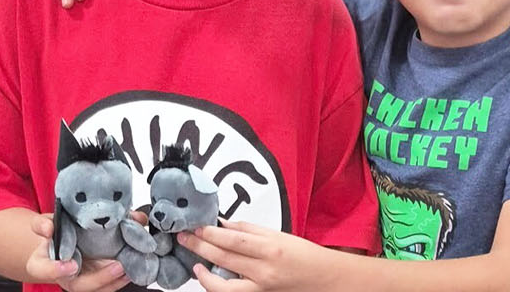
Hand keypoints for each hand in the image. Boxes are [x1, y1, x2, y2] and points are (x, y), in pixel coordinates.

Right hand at [25, 211, 132, 291]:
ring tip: (132, 268)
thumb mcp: (45, 224)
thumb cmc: (54, 237)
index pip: (45, 270)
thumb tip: (48, 228)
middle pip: (81, 286)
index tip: (70, 265)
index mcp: (43, 264)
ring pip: (100, 288)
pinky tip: (136, 265)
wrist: (63, 244)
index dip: (56, 269)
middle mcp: (65, 277)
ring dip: (118, 280)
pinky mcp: (99, 281)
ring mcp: (83, 281)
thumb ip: (44, 224)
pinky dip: (124, 276)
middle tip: (118, 266)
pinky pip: (111, 284)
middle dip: (101, 278)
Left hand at [179, 221, 335, 291]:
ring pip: (223, 286)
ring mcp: (262, 289)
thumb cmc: (305, 256)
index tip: (195, 226)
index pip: (231, 240)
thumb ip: (247, 230)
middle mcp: (265, 272)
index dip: (209, 233)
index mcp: (271, 250)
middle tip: (184, 238)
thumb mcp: (278, 236)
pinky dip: (217, 287)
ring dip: (203, 275)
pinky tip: (209, 278)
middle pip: (223, 258)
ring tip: (195, 263)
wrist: (326, 280)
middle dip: (199, 246)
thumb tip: (222, 225)